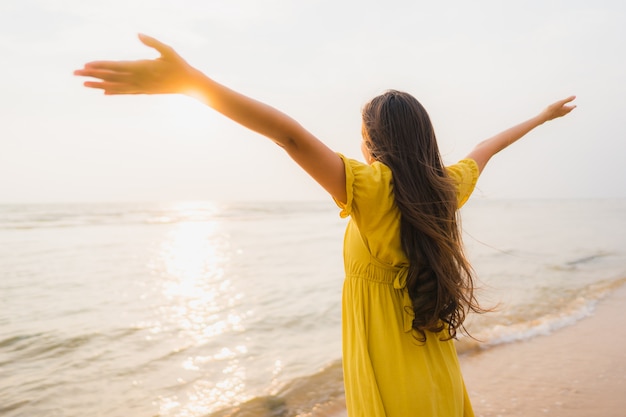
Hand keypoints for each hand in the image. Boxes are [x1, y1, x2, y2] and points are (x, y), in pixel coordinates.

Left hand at [74, 34, 198, 94]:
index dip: (100, 66)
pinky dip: (114, 92)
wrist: (188, 84)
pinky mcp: (144, 91)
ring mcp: (140, 87)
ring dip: (98, 85)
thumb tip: (138, 34)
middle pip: (111, 77)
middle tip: (75, 74)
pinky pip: (125, 92)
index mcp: (141, 68)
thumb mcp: (168, 51)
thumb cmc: (179, 65)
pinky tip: (104, 92)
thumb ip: (153, 42)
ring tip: (84, 84)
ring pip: (115, 86)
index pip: (115, 67)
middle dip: (92, 75)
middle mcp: (138, 79)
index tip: (86, 65)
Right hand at [539, 96, 576, 122]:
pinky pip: (559, 114)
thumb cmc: (552, 109)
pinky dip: (560, 112)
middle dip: (570, 109)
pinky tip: (557, 112)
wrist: (544, 116)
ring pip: (563, 113)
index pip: (571, 108)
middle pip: (568, 111)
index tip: (575, 105)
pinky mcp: (553, 116)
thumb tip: (574, 96)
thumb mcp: (560, 102)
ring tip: (565, 109)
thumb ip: (567, 100)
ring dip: (565, 111)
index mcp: (565, 110)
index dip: (573, 106)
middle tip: (572, 107)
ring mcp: (558, 115)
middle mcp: (562, 113)